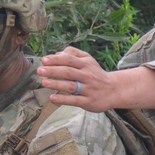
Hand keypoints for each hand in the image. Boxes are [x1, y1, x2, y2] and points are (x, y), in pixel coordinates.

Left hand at [38, 46, 154, 112]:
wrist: (114, 90)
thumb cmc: (96, 74)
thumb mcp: (88, 60)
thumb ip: (73, 54)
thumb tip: (57, 53)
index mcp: (86, 64)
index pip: (69, 60)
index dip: (56, 59)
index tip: (44, 60)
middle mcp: (87, 75)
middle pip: (68, 72)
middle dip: (53, 71)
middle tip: (39, 70)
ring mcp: (88, 89)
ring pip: (71, 86)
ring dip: (56, 84)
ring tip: (43, 82)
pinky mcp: (88, 101)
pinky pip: (74, 100)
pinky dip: (63, 99)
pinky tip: (52, 98)